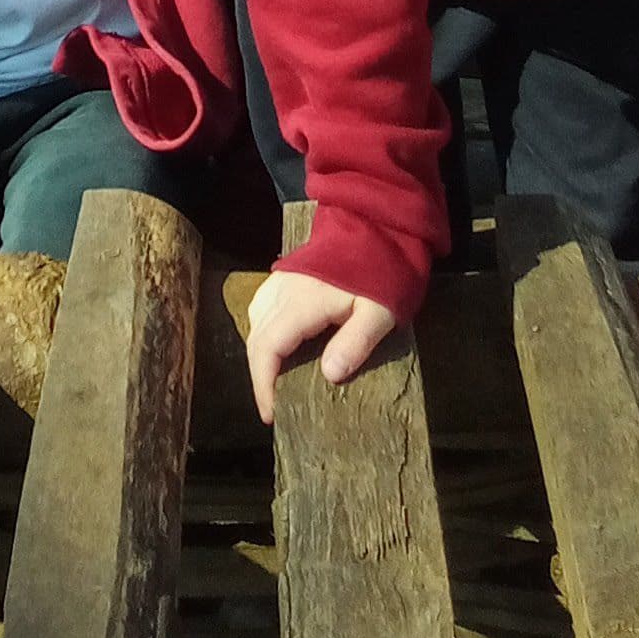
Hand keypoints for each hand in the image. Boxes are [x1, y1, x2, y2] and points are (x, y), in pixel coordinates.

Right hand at [244, 268, 398, 421]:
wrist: (379, 223)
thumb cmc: (382, 270)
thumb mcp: (379, 312)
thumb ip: (355, 343)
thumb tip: (329, 376)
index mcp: (302, 302)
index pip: (267, 348)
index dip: (264, 384)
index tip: (272, 414)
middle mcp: (283, 290)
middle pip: (256, 338)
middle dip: (260, 377)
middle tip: (275, 406)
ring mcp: (282, 279)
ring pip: (256, 321)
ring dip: (261, 354)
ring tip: (277, 380)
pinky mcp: (287, 274)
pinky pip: (262, 307)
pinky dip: (264, 332)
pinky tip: (280, 344)